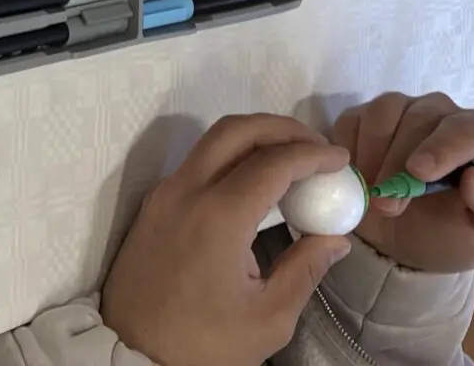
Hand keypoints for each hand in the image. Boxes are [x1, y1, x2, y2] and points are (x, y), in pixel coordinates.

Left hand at [102, 115, 351, 365]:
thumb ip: (305, 268)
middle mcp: (185, 191)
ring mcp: (163, 194)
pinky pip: (196, 163)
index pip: (273, 162)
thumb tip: (336, 237)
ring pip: (211, 142)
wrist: (132, 355)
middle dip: (282, 129)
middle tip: (317, 147)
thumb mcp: (268, 318)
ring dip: (255, 139)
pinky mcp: (153, 205)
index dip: (313, 154)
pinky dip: (231, 157)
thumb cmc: (203, 344)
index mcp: (218, 217)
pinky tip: (256, 181)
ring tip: (292, 160)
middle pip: (236, 131)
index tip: (341, 159)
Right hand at [329, 93, 473, 274]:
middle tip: (388, 206)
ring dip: (373, 156)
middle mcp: (439, 114)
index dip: (445, 147)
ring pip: (383, 113)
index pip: (470, 128)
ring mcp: (399, 111)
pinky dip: (349, 151)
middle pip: (421, 118)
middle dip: (400, 163)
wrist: (405, 245)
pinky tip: (356, 179)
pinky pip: (351, 121)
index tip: (420, 173)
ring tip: (372, 195)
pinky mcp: (362, 117)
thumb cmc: (452, 235)